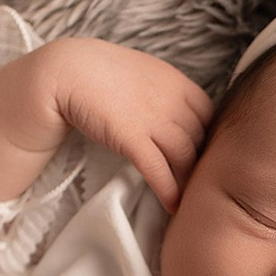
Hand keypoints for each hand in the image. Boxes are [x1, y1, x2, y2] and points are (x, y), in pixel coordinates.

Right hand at [25, 39, 212, 212]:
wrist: (67, 70)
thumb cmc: (99, 71)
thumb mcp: (141, 72)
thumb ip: (161, 90)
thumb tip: (170, 110)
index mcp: (175, 81)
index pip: (209, 114)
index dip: (207, 136)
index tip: (200, 154)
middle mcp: (171, 99)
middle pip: (200, 138)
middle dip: (200, 162)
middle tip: (197, 183)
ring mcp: (153, 119)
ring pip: (185, 156)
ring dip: (188, 180)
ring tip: (187, 198)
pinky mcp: (132, 138)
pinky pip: (159, 169)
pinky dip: (169, 190)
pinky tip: (172, 205)